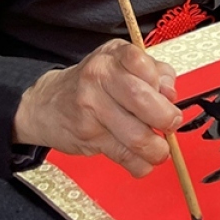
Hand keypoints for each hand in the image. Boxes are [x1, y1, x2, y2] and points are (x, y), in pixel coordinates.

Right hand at [12, 40, 180, 176]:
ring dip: (156, 149)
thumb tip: (171, 94)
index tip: (168, 97)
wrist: (47, 104)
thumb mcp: (121, 64)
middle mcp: (99, 77)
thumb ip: (153, 72)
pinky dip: (140, 164)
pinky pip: (123, 155)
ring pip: (135, 134)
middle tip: (172, 125)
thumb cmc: (93, 83)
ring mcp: (91, 108)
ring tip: (161, 150)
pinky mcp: (88, 136)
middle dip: (166, 118)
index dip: (161, 82)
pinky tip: (144, 161)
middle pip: (141, 99)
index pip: (142, 62)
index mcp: (113, 55)